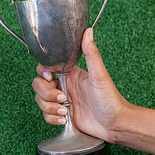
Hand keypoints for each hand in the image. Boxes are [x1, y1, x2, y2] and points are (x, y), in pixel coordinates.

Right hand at [32, 28, 129, 143]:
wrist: (115, 124)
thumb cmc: (111, 99)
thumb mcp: (100, 75)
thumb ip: (91, 53)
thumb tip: (88, 31)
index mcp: (70, 73)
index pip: (46, 67)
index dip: (43, 72)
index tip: (49, 77)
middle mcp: (64, 85)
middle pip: (38, 85)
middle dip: (46, 93)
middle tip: (62, 98)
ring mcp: (61, 101)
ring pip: (40, 101)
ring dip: (49, 108)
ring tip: (65, 111)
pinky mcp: (62, 115)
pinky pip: (46, 115)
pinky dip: (52, 118)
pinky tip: (65, 119)